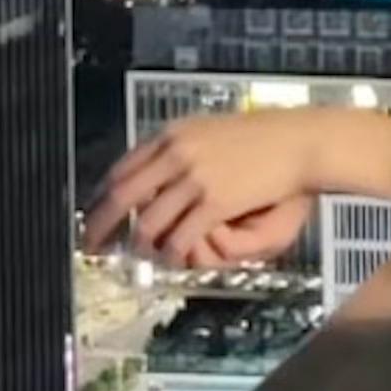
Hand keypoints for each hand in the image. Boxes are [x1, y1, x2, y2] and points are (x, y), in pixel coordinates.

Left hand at [84, 110, 325, 268]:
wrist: (298, 141)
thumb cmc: (261, 137)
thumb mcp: (208, 130)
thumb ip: (179, 147)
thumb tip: (153, 166)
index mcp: (170, 136)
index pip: (121, 169)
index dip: (101, 197)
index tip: (93, 215)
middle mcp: (175, 154)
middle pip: (121, 197)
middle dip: (100, 226)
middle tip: (92, 247)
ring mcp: (193, 178)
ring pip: (148, 223)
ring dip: (141, 246)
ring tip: (142, 257)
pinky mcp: (215, 202)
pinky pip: (179, 237)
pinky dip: (170, 254)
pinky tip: (171, 260)